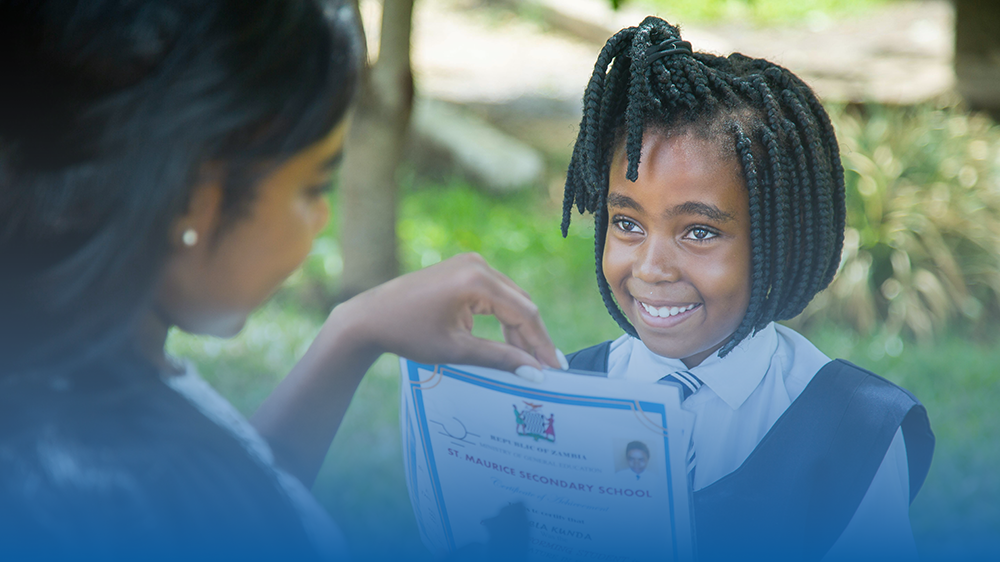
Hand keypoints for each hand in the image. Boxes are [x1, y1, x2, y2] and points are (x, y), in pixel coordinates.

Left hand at [329, 253, 563, 377]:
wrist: (370, 317)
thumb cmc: (407, 333)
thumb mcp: (456, 349)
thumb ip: (499, 358)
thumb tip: (534, 373)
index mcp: (476, 280)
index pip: (524, 313)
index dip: (541, 344)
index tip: (555, 370)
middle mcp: (477, 264)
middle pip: (521, 304)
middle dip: (533, 338)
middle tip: (547, 370)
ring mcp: (470, 263)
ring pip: (510, 299)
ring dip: (519, 329)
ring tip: (530, 361)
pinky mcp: (464, 269)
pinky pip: (495, 294)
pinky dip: (504, 318)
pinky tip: (510, 343)